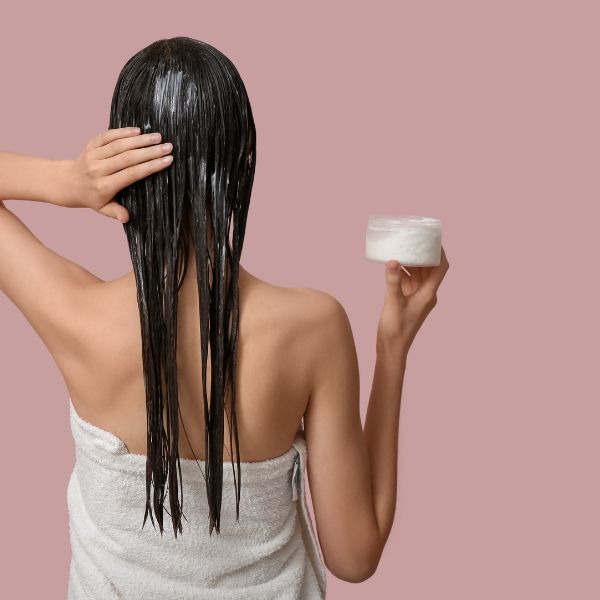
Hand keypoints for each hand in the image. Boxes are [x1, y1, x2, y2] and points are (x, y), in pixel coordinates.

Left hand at [58, 127, 173, 221]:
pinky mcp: (90, 145)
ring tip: (158, 137)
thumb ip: (115, 213)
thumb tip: (127, 218)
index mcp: (104, 186)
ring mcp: (93, 155)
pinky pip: (108, 136)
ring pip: (120, 144)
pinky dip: (123, 132)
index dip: (151, 166)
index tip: (167, 160)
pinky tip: (138, 130)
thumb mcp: (102, 209)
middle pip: (128, 157)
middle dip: (150, 151)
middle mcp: (98, 169)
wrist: (66, 182)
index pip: (132, 174)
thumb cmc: (90, 197)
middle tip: (168, 146)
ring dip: (140, 139)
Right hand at [376, 245, 449, 353]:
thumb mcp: (393, 303)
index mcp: (428, 294)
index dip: (440, 253)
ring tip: (403, 248)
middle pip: (429, 269)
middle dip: (423, 254)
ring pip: (418, 274)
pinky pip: (408, 281)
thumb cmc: (396, 330)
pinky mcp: (407, 300)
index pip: (441, 268)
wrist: (392, 349)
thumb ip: (393, 282)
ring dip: (412, 262)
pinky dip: (403, 272)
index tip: (433, 239)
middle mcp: (426, 294)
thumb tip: (392, 261)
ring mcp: (417, 297)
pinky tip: (393, 264)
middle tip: (414, 239)